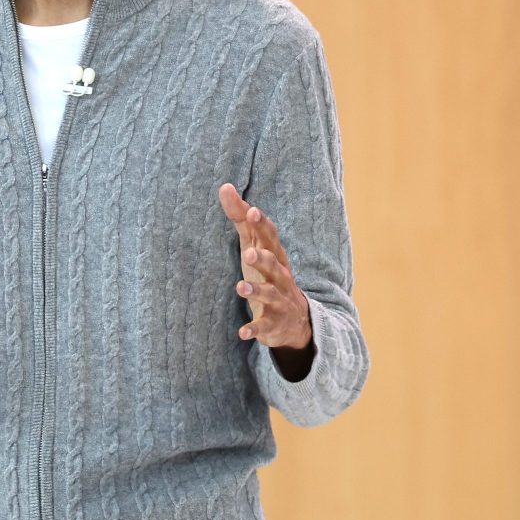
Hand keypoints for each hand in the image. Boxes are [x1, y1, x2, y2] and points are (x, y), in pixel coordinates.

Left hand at [218, 183, 312, 351]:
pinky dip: (255, 330)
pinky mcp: (273, 324)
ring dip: (256, 292)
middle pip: (274, 265)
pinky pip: (265, 327)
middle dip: (263, 258)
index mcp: (275, 255)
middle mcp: (281, 277)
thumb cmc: (268, 273)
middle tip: (248, 253)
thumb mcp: (254, 245)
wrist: (295, 320)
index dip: (261, 224)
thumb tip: (224, 186)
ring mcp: (280, 301)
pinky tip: (242, 333)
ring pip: (271, 295)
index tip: (251, 210)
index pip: (270, 236)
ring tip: (241, 289)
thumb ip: (240, 218)